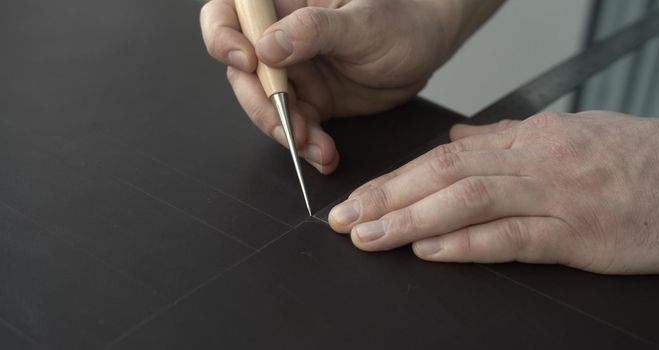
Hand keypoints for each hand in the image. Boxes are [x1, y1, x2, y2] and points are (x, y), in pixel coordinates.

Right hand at [200, 0, 502, 173]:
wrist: (428, 46)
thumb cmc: (401, 19)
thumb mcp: (363, 22)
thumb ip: (315, 30)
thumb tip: (267, 46)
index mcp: (284, 4)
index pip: (229, 13)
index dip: (223, 37)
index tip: (249, 61)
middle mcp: (280, 38)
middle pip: (241, 72)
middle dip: (260, 103)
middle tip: (287, 123)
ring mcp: (294, 72)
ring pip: (266, 106)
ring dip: (286, 131)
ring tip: (315, 146)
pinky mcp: (311, 101)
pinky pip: (296, 127)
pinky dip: (307, 146)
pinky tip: (325, 154)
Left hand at [329, 111, 658, 273]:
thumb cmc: (629, 159)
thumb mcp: (564, 134)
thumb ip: (506, 136)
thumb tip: (458, 134)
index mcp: (527, 139)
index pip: (445, 154)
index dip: (396, 176)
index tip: (360, 195)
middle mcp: (533, 160)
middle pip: (444, 172)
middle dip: (387, 195)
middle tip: (344, 217)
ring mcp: (554, 195)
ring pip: (468, 199)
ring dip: (411, 218)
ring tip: (370, 235)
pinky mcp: (577, 232)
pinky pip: (512, 236)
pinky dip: (465, 242)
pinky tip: (429, 249)